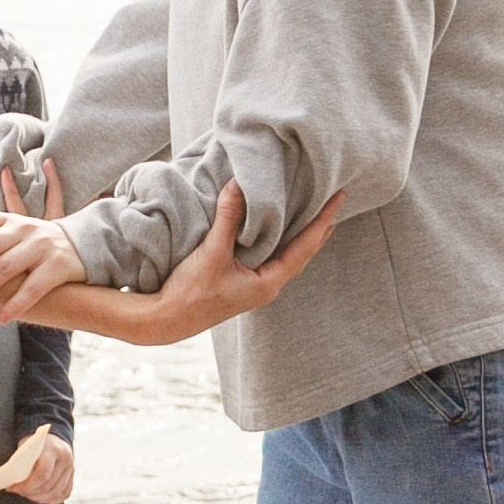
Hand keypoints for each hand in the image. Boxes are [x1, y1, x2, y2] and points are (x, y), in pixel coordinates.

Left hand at [0, 159, 82, 321]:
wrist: (83, 245)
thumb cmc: (34, 244)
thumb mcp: (13, 233)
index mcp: (7, 221)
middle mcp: (21, 230)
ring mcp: (40, 247)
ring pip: (5, 267)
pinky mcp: (57, 267)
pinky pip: (33, 288)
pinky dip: (16, 304)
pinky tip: (1, 318)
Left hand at [8, 430, 73, 503]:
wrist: (52, 437)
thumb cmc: (34, 444)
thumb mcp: (26, 447)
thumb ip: (22, 464)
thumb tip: (12, 482)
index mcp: (53, 450)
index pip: (43, 473)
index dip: (27, 485)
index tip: (14, 487)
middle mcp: (65, 459)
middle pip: (48, 485)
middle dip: (30, 492)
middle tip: (18, 491)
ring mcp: (71, 468)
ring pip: (56, 493)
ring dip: (39, 498)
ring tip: (27, 495)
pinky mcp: (72, 476)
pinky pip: (64, 494)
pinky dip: (51, 499)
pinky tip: (39, 497)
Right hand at [53, 179, 343, 347]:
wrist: (165, 319)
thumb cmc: (191, 292)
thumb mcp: (211, 253)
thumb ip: (227, 219)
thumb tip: (237, 185)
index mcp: (268, 283)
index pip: (305, 247)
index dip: (323, 222)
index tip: (339, 199)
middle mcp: (266, 286)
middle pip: (302, 252)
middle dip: (318, 228)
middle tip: (334, 202)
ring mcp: (254, 286)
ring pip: (286, 255)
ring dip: (300, 233)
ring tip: (313, 212)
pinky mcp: (240, 282)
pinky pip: (269, 256)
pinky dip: (278, 239)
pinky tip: (276, 228)